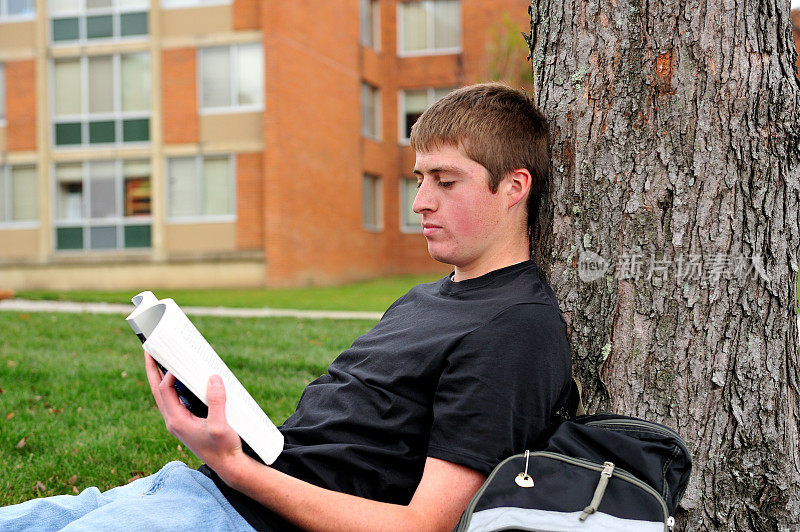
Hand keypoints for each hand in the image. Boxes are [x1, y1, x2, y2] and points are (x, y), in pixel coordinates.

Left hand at [143, 352, 248, 479]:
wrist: (229, 466)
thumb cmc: (223, 448)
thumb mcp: (220, 425)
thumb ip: (216, 402)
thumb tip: (213, 378)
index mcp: (177, 421)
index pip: (164, 391)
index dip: (167, 374)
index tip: (177, 360)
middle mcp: (174, 421)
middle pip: (157, 391)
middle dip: (152, 371)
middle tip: (149, 351)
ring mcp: (179, 422)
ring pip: (164, 396)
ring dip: (160, 378)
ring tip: (160, 361)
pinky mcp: (187, 422)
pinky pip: (175, 400)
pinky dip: (173, 387)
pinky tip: (180, 380)